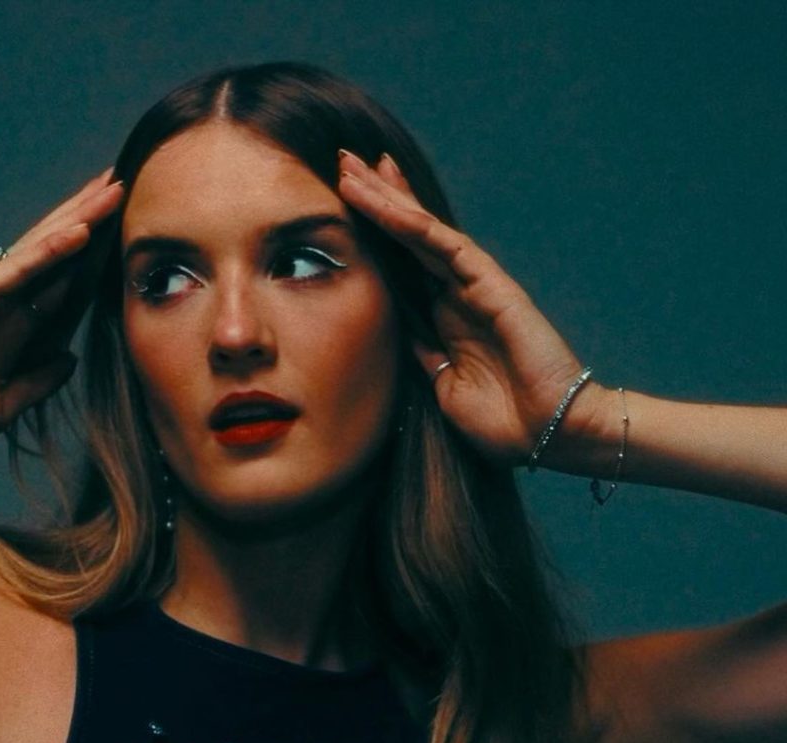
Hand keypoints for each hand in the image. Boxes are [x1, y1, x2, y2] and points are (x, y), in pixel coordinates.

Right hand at [0, 168, 123, 458]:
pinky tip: (78, 232)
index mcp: (15, 331)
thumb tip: (72, 359)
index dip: (94, 261)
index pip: (64, 287)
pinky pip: (16, 270)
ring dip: (78, 219)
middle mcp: (5, 306)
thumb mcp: (2, 406)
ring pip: (42, 249)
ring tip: (111, 188)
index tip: (128, 235)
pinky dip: (48, 251)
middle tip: (125, 183)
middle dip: (91, 219)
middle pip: (58, 253)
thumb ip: (38, 382)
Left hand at [337, 149, 603, 465]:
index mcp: (443, 318)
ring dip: (385, 198)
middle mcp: (455, 293)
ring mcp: (474, 285)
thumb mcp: (442, 389)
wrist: (549, 435)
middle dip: (375, 198)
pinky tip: (384, 200)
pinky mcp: (491, 284)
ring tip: (351, 166)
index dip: (373, 234)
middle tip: (341, 161)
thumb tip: (394, 334)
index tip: (339, 205)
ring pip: (420, 230)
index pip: (400, 264)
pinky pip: (445, 246)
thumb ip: (422, 356)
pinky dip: (412, 223)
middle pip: (407, 235)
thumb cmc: (502, 421)